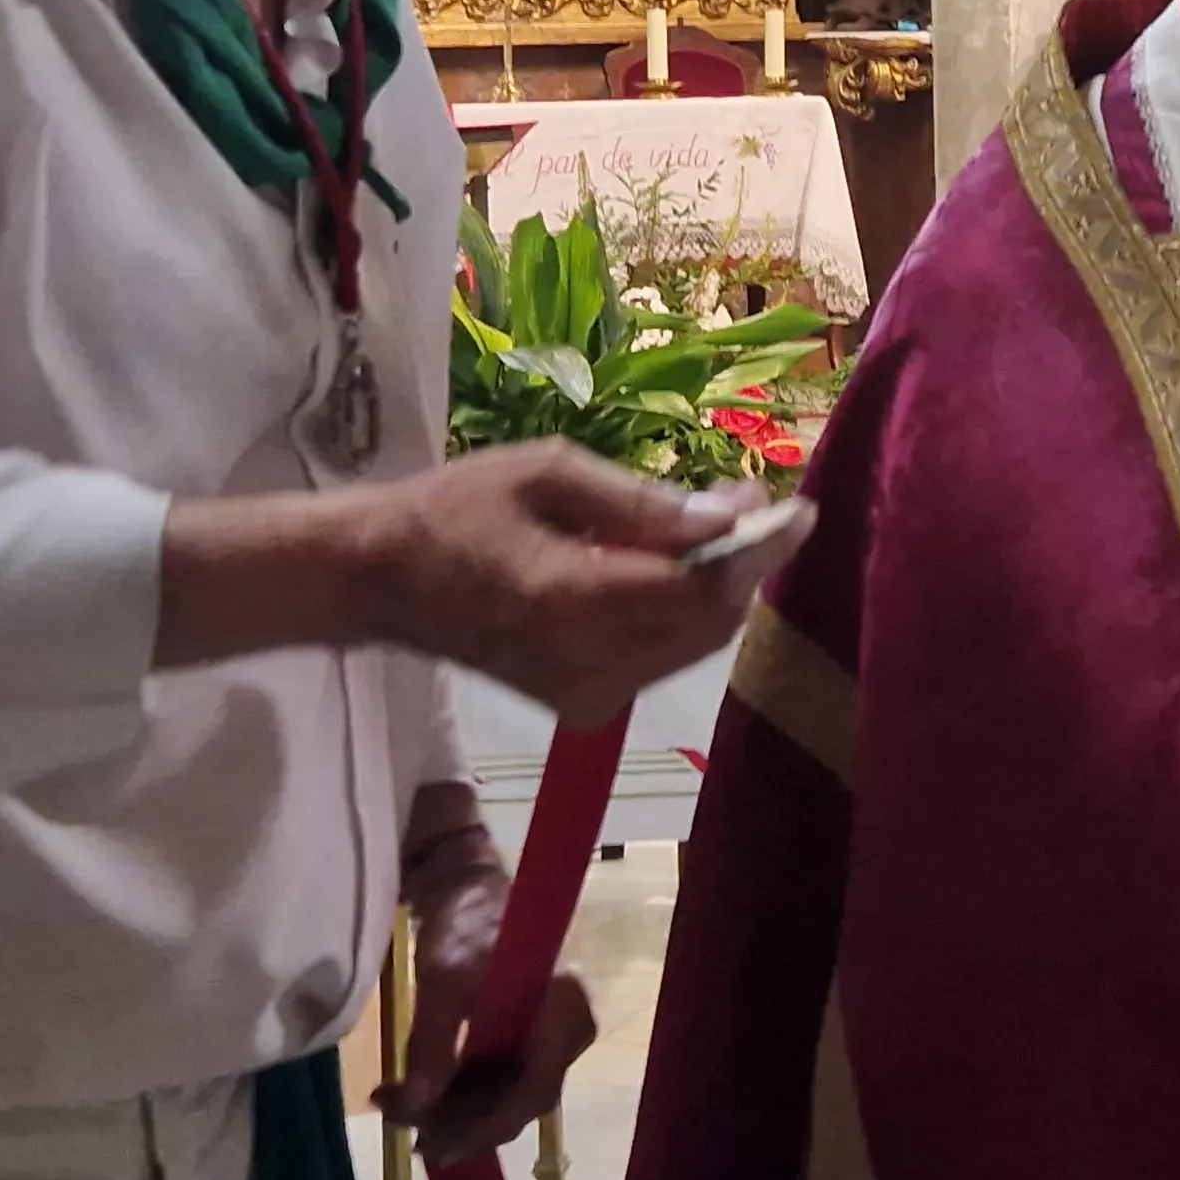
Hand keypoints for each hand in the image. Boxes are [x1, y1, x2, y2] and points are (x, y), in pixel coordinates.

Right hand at [368, 448, 812, 722]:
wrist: (380, 581)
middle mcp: (589, 665)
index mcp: (574, 604)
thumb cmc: (455, 510)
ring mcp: (586, 695)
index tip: (799, 508)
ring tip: (707, 520)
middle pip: (709, 625)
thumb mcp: (546, 474)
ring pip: (691, 645)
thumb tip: (725, 519)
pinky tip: (666, 563)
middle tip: (743, 497)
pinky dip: (679, 612)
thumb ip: (639, 503)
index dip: (760, 551)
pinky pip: (659, 658)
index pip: (703, 591)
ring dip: (715, 586)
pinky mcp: (581, 704)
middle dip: (742, 563)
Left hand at [386, 807, 600, 1168]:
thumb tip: (413, 1110)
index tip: (434, 1148)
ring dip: (454, 1107)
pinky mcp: (530, 1033)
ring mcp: (550, 1034)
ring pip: (506, 1093)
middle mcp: (569, 1032)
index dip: (483, 1129)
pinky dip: (459, 1088)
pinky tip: (416, 1091)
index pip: (531, 1095)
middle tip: (404, 1128)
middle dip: (460, 1121)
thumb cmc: (465, 923)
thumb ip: (430, 1049)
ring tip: (397, 1106)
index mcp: (562, 1016)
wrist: (469, 883)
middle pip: (518, 1101)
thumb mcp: (441, 983)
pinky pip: (500, 1075)